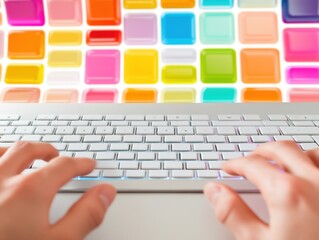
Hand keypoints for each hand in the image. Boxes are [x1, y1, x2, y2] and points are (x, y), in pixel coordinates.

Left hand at [0, 141, 115, 239]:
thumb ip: (86, 215)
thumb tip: (105, 192)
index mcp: (29, 190)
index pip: (64, 165)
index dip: (81, 164)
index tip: (88, 165)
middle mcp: (2, 179)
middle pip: (31, 150)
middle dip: (49, 150)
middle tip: (59, 156)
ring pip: (4, 151)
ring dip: (21, 151)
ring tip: (31, 157)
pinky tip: (0, 167)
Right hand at [204, 141, 318, 239]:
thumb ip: (233, 214)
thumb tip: (215, 191)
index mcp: (288, 193)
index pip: (252, 164)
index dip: (235, 164)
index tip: (228, 167)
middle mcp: (315, 181)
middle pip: (280, 149)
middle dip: (259, 152)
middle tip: (248, 161)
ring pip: (310, 152)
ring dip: (290, 154)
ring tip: (279, 164)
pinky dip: (315, 162)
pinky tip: (311, 174)